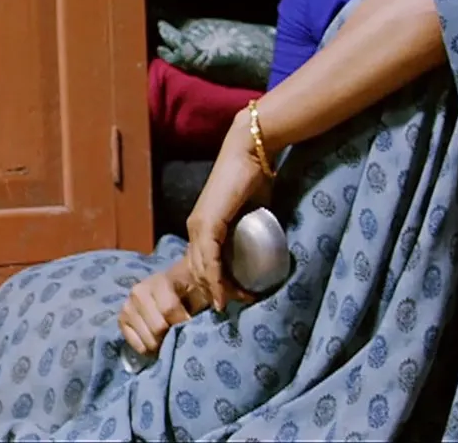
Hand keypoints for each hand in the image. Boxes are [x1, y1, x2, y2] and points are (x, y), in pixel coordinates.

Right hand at [119, 262, 209, 357]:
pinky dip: (148, 347)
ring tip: (170, 338)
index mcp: (160, 281)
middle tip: (181, 335)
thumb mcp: (206, 289)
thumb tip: (221, 306)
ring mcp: (128, 306)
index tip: (193, 328)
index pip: (169, 309)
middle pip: (157, 328)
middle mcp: (139, 291)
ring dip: (161, 344)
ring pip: (147, 339)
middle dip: (172, 336)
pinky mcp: (122, 319)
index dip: (183, 323)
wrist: (175, 284)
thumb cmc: (193, 289)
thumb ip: (214, 296)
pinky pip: (135, 343)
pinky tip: (157, 340)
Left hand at [184, 128, 272, 311]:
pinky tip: (223, 293)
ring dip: (216, 289)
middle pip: (198, 269)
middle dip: (215, 291)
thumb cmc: (254, 179)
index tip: (233, 298)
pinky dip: (214, 278)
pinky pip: (207, 258)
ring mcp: (198, 225)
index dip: (216, 283)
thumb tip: (263, 249)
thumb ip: (249, 230)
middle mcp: (195, 228)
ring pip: (200, 267)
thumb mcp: (251, 213)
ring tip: (232, 304)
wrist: (250, 153)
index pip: (202, 263)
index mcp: (202, 226)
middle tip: (235, 305)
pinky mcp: (207, 223)